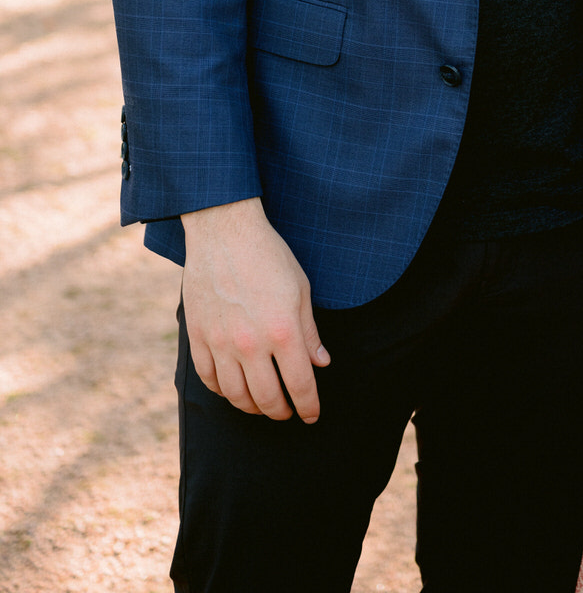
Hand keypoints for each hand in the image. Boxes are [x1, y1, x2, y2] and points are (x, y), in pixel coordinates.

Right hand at [181, 197, 329, 422]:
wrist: (225, 232)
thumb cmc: (269, 256)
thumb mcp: (301, 289)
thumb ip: (309, 332)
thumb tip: (320, 363)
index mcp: (283, 331)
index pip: (300, 384)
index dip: (308, 405)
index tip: (311, 415)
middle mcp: (251, 343)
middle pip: (267, 398)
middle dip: (281, 411)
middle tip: (288, 413)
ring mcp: (220, 342)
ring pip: (236, 395)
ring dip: (252, 407)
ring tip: (262, 405)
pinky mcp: (198, 337)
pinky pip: (209, 378)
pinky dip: (222, 391)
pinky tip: (233, 390)